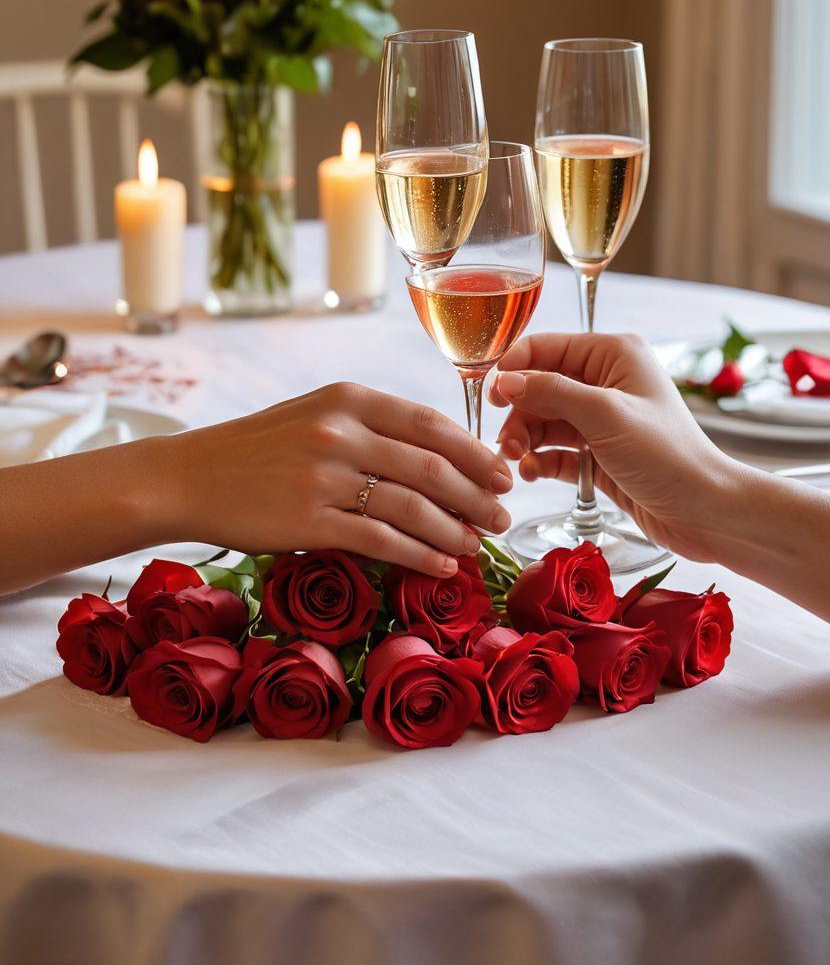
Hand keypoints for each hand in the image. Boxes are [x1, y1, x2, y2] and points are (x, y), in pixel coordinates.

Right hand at [150, 382, 512, 576]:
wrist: (192, 477)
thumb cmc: (260, 448)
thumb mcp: (316, 415)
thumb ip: (373, 426)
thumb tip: (441, 456)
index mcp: (348, 398)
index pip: (430, 423)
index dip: (475, 452)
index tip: (502, 474)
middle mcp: (340, 431)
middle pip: (431, 466)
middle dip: (476, 495)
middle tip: (502, 516)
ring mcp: (323, 476)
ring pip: (411, 506)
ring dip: (454, 530)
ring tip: (477, 545)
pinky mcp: (309, 521)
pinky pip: (380, 540)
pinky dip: (420, 555)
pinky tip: (442, 566)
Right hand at [488, 333, 742, 560]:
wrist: (703, 511)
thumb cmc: (666, 454)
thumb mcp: (604, 415)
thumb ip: (550, 391)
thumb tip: (504, 379)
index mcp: (613, 354)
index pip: (546, 348)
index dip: (513, 369)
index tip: (490, 397)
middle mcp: (606, 380)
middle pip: (539, 386)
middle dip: (517, 413)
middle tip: (503, 443)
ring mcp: (601, 419)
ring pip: (543, 420)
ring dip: (523, 439)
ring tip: (514, 461)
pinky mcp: (598, 454)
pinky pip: (555, 449)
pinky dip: (538, 459)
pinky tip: (531, 473)